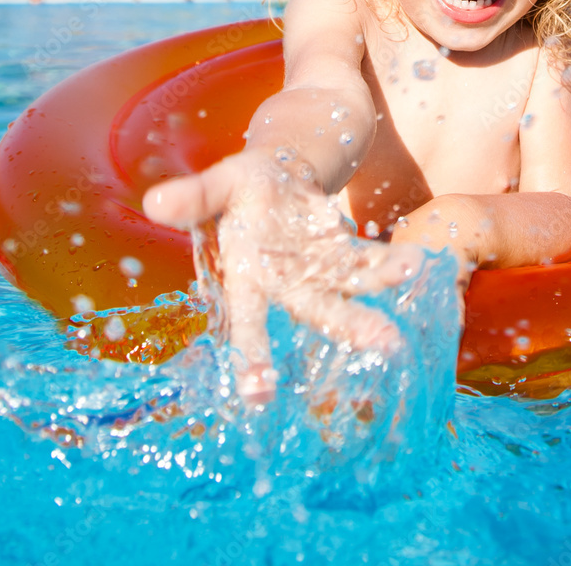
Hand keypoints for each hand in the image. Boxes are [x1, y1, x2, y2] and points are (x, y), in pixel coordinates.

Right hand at [142, 147, 421, 404]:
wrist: (277, 174)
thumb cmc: (241, 187)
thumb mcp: (218, 185)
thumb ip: (193, 197)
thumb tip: (153, 204)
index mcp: (246, 276)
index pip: (246, 323)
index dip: (251, 357)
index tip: (260, 396)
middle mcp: (287, 284)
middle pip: (318, 309)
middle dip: (350, 327)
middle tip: (387, 345)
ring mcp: (320, 270)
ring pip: (351, 286)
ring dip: (380, 284)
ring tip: (410, 272)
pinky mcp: (344, 251)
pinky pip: (368, 260)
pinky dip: (388, 262)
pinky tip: (416, 262)